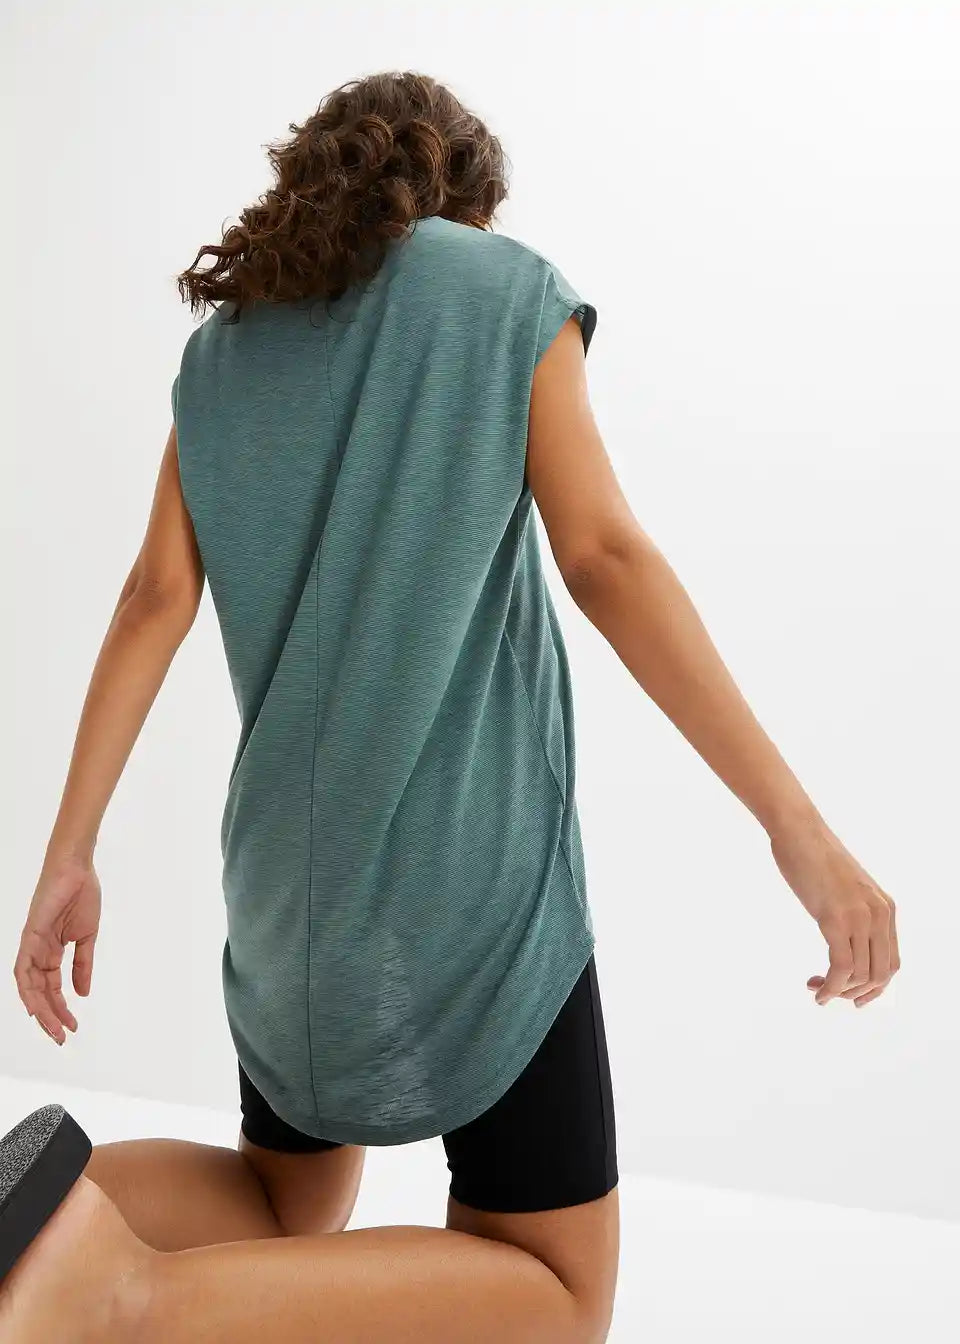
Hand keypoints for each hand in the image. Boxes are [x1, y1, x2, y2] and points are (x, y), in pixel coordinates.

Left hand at [14, 854, 100, 1044]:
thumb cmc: (81, 895)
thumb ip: (83, 965)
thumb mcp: (86, 938)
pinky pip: (22, 967)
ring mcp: (32, 944)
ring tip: (54, 1028)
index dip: (61, 1010)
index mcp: (52, 952)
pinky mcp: (30, 935)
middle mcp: (38, 952)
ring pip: (29, 986)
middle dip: (50, 1017)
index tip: (72, 1028)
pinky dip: (26, 987)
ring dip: (40, 1009)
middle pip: (39, 993)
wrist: (77, 869)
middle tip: (62, 1037)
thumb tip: (82, 993)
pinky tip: (34, 1005)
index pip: (52, 989)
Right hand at [769, 817, 898, 1006]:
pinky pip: (841, 967)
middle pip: (880, 974)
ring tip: (817, 988)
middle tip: (829, 993)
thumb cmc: (814, 856)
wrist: (799, 830)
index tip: (850, 996)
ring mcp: (859, 916)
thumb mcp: (846, 889)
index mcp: (886, 908)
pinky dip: (830, 986)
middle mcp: (880, 914)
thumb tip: (846, 939)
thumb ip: (854, 913)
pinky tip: (817, 990)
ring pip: (861, 975)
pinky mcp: (835, 918)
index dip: (873, 988)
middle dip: (855, 993)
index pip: (891, 963)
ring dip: (839, 991)